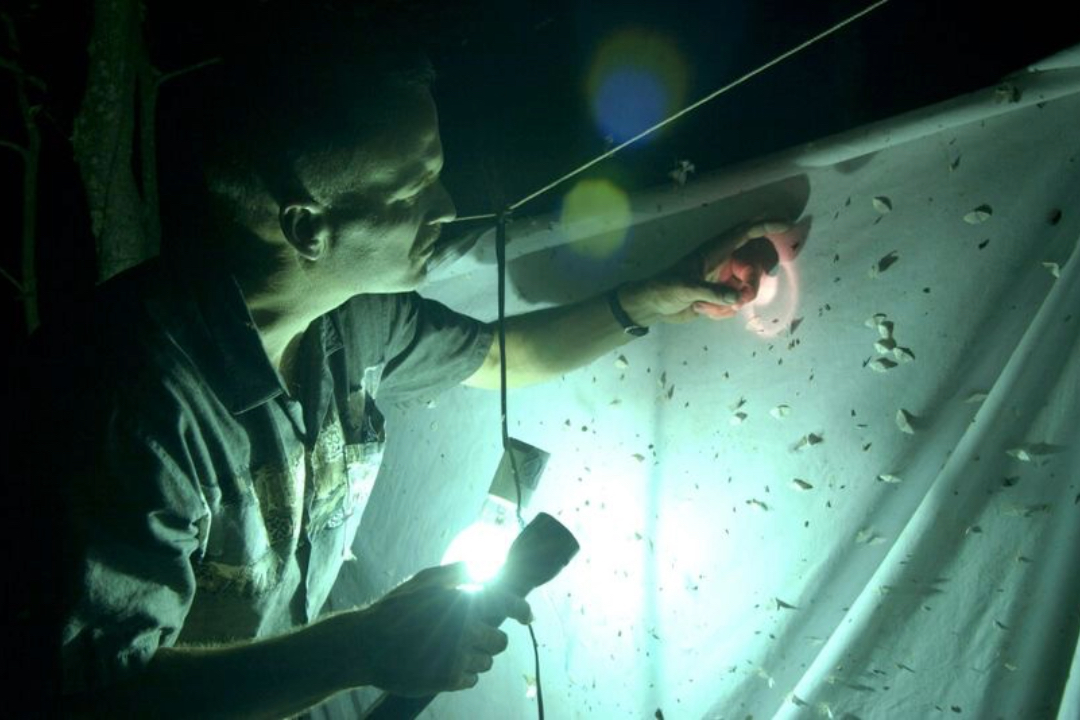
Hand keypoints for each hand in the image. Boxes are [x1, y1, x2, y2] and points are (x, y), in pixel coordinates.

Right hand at [348, 563, 531, 696]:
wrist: (365, 646)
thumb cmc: (395, 609)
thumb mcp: (424, 580)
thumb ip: (458, 572)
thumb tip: (487, 568)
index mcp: (462, 600)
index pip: (508, 604)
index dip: (522, 610)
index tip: (527, 617)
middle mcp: (465, 628)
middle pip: (500, 641)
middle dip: (490, 640)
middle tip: (472, 638)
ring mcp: (457, 656)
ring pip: (486, 663)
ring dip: (475, 659)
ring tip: (449, 652)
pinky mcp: (448, 680)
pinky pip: (471, 680)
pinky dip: (462, 675)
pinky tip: (442, 665)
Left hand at [620, 220, 790, 324]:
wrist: (653, 306)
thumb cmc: (665, 288)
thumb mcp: (686, 289)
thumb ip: (712, 293)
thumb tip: (737, 298)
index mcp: (715, 251)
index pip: (746, 233)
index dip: (766, 225)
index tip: (786, 225)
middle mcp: (723, 263)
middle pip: (753, 269)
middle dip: (750, 286)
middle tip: (739, 299)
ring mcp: (723, 281)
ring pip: (746, 290)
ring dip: (731, 304)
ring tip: (706, 308)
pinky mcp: (721, 297)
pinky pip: (735, 305)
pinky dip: (723, 313)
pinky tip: (703, 313)